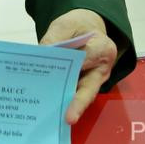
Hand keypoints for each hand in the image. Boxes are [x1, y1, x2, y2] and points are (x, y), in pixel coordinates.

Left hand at [40, 9, 117, 123]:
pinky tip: (45, 106)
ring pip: (80, 96)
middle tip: (69, 118)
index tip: (62, 68)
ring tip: (52, 117)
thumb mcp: (65, 25)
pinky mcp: (83, 87)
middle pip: (90, 88)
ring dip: (66, 105)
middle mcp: (102, 69)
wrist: (84, 30)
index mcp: (103, 48)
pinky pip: (72, 95)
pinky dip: (60, 100)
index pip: (90, 58)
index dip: (77, 65)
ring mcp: (93, 81)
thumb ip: (55, 38)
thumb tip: (41, 55)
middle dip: (78, 103)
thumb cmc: (78, 27)